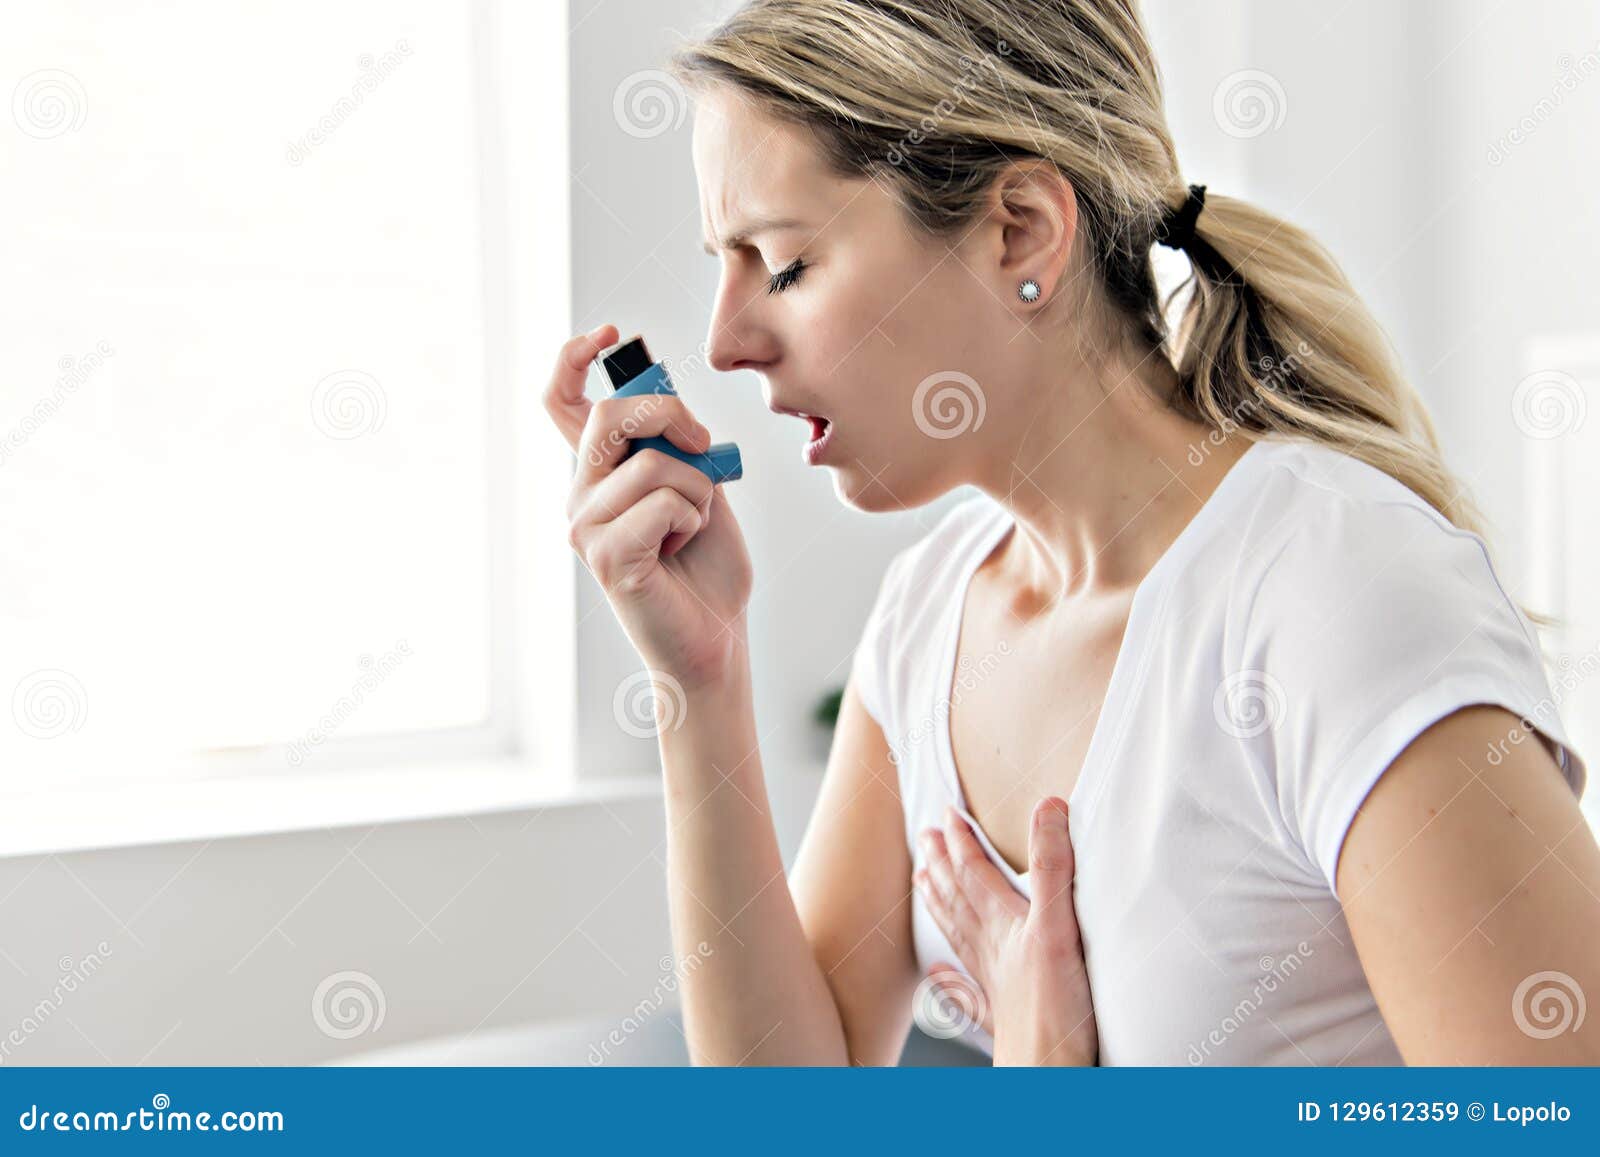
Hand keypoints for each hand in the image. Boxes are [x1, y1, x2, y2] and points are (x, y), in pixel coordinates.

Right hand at [544, 325, 752, 688]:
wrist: (716, 637)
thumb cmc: (708, 566)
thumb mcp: (699, 482)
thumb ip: (675, 440)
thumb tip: (663, 401)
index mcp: (597, 474)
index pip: (559, 403)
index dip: (573, 358)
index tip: (610, 334)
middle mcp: (579, 496)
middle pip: (607, 416)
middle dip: (670, 416)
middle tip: (704, 445)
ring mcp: (584, 528)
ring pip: (651, 464)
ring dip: (698, 488)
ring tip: (694, 524)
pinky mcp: (605, 558)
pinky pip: (662, 503)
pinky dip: (692, 518)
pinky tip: (681, 548)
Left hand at [914, 797, 1097, 1065]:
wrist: (1048, 1074)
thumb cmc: (1054, 1008)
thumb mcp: (1059, 925)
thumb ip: (1053, 867)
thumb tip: (1048, 808)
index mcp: (1003, 924)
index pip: (974, 872)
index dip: (961, 841)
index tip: (947, 815)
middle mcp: (990, 950)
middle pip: (958, 898)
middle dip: (942, 865)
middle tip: (923, 838)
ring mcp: (992, 984)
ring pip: (957, 935)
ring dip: (940, 905)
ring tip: (922, 884)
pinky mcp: (1001, 1016)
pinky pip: (966, 993)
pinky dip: (949, 980)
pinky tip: (937, 976)